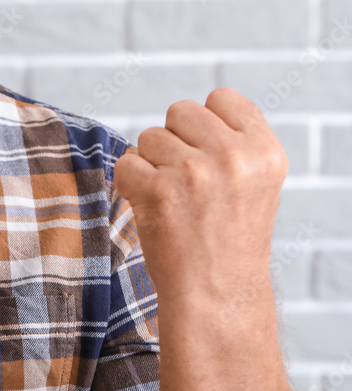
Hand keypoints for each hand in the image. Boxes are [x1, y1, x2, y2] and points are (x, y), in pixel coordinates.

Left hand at [112, 88, 287, 304]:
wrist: (216, 293)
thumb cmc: (230, 235)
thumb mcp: (257, 182)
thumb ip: (238, 140)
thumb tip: (204, 104)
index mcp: (265, 152)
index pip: (222, 97)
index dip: (206, 124)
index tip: (207, 156)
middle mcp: (234, 157)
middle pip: (180, 111)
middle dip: (175, 140)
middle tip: (187, 182)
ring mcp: (195, 172)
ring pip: (150, 137)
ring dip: (152, 164)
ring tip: (174, 199)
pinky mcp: (158, 191)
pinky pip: (125, 162)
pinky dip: (129, 184)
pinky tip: (151, 207)